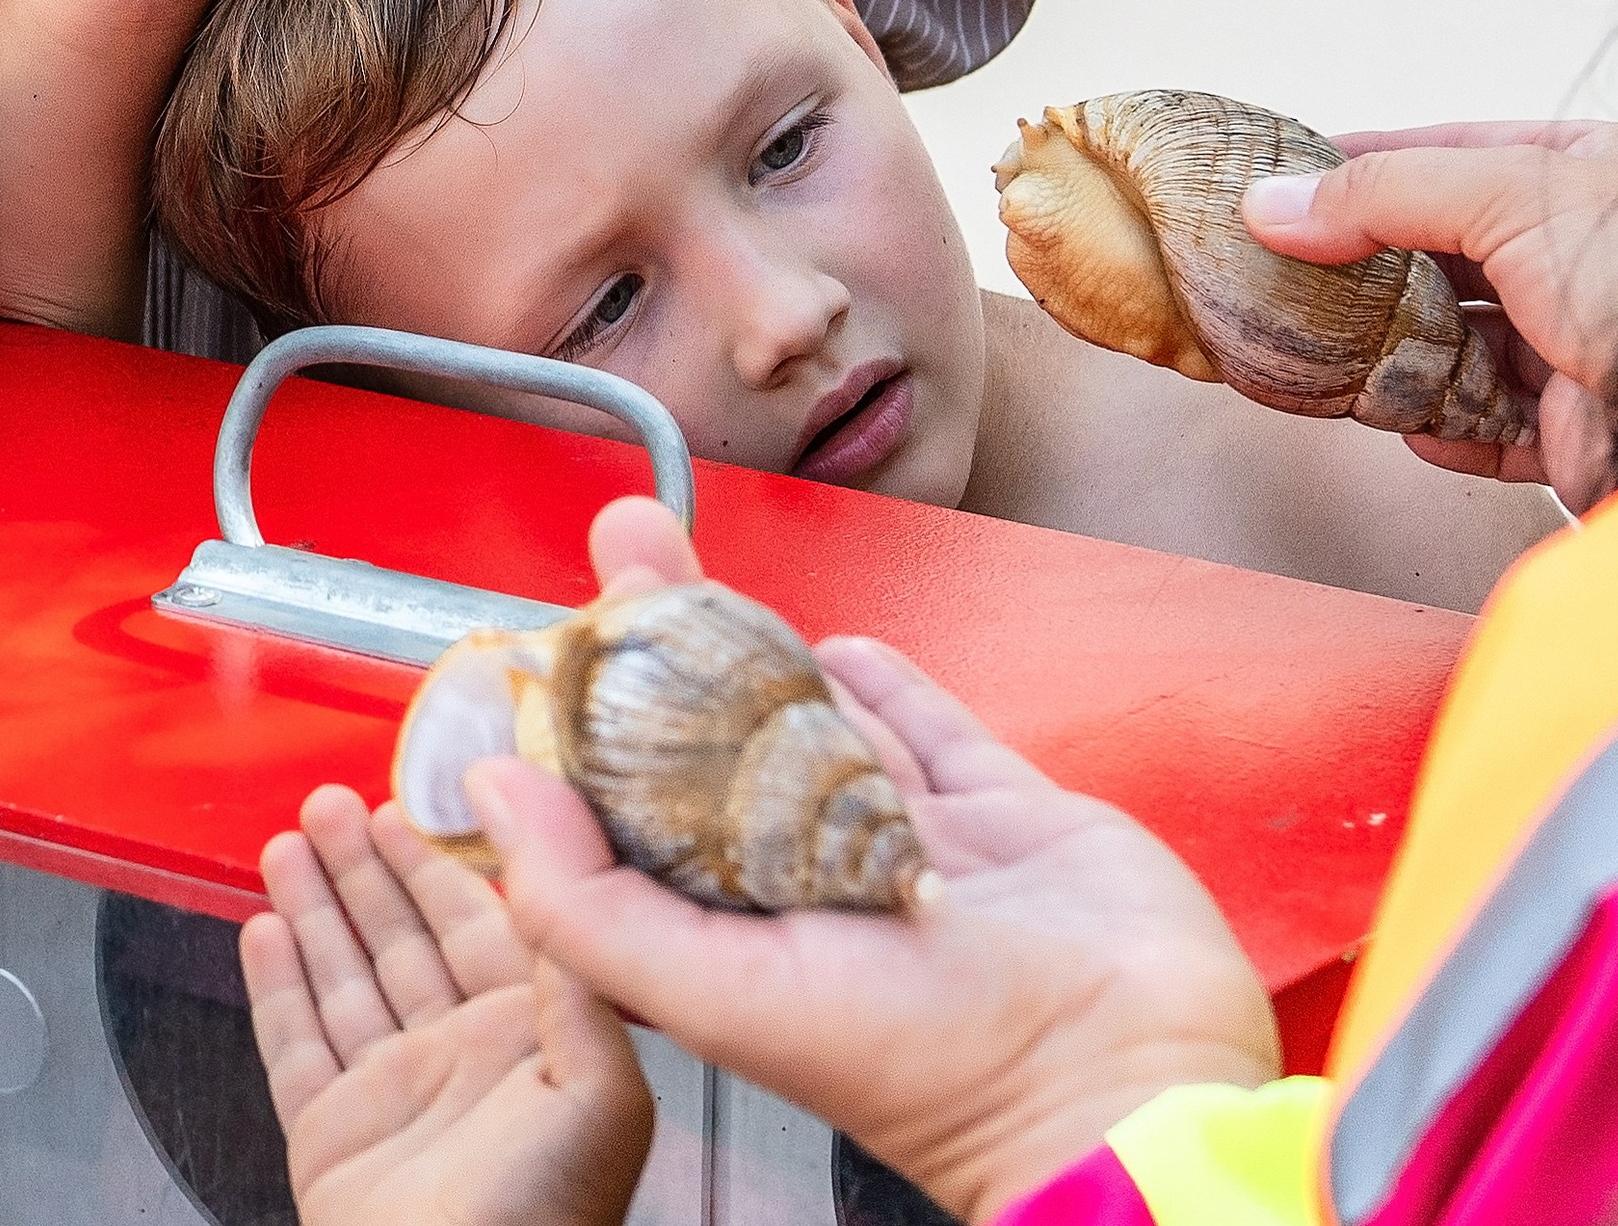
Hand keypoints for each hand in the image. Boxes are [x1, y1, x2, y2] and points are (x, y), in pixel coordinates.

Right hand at [241, 785, 653, 1225]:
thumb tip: (562, 873)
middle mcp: (461, 1056)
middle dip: (365, 867)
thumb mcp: (598, 1083)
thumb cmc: (547, 1216)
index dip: (438, 857)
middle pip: (402, 936)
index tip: (409, 798)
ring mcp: (393, 1093)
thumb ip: (576, 976)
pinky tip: (262, 929)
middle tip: (327, 802)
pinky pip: (296, 1042)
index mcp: (530, 1036)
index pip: (479, 919)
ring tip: (285, 842)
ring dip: (315, 907)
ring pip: (345, 975)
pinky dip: (277, 985)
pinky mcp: (330, 1133)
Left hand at [476, 499, 1279, 1225]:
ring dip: (758, 644)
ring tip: (697, 568)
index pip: (637, 814)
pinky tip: (843, 646)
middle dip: (667, 644)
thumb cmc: (924, 1066)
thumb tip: (498, 787)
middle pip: (719, 742)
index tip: (552, 643)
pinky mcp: (1005, 814)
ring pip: (819, 723)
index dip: (590, 728)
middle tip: (626, 545)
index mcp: (733, 937)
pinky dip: (889, 685)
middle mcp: (816, 887)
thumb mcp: (717, 995)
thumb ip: (589, 900)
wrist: (1120, 1071)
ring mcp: (913, 845)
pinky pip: (935, 731)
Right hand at [1243, 121, 1617, 511]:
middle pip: (1443, 256)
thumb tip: (1272, 204)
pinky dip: (1443, 431)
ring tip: (1332, 359)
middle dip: (1369, 271)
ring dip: (1399, 358)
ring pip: (1456, 346)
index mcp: (1577, 172)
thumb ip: (1385, 194)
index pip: (1447, 155)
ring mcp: (1574, 342)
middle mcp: (1576, 252)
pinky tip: (1410, 426)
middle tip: (1288, 277)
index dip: (1364, 166)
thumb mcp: (1507, 194)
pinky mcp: (1572, 428)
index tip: (1287, 183)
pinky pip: (1485, 429)